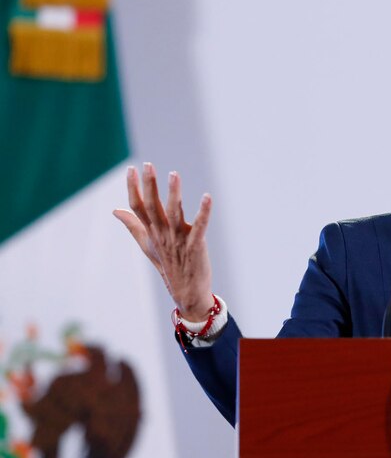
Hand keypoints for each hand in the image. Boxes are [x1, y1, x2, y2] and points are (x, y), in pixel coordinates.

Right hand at [113, 163, 213, 320]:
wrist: (186, 293)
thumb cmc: (168, 265)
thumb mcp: (147, 245)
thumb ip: (133, 225)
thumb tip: (115, 210)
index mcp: (151, 233)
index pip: (138, 207)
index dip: (133, 188)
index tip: (131, 169)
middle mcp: (162, 234)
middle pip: (153, 207)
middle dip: (149, 186)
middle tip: (147, 165)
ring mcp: (178, 240)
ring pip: (174, 214)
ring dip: (173, 194)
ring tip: (173, 174)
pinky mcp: (195, 246)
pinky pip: (200, 227)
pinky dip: (204, 212)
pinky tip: (207, 196)